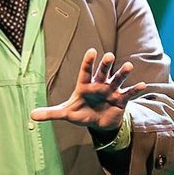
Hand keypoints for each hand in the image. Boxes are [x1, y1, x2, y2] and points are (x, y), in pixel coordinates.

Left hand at [31, 49, 146, 133]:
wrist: (99, 123)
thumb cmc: (82, 113)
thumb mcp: (66, 113)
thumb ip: (50, 113)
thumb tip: (31, 116)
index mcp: (85, 85)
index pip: (86, 71)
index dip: (88, 62)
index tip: (92, 51)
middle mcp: (99, 84)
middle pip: (103, 72)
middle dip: (106, 65)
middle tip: (109, 56)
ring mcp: (111, 91)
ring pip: (117, 80)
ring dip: (122, 73)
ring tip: (128, 67)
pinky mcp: (121, 100)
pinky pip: (129, 93)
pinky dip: (135, 89)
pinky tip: (143, 85)